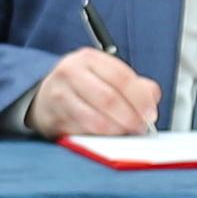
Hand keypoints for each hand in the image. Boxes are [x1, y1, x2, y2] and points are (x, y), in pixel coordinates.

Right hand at [24, 47, 157, 139]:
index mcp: (88, 58)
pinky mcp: (54, 118)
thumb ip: (135, 84)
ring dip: (117, 131)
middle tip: (140, 127)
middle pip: (109, 99)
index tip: (150, 113)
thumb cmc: (82, 86)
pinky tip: (108, 137)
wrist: (45, 97)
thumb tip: (152, 98)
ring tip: (126, 133)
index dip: (140, 98)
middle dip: (130, 118)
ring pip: (96, 120)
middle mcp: (71, 73)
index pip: (121, 77)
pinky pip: (84, 133)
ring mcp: (60, 96)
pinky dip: (100, 139)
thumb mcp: (106, 75)